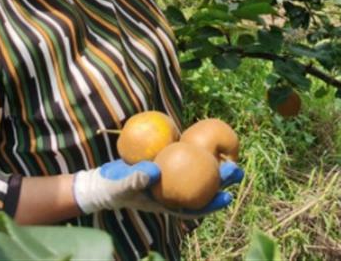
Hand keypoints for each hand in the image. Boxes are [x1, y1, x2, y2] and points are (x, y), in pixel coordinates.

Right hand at [71, 158, 243, 218]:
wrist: (104, 180)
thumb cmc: (113, 188)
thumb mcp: (122, 185)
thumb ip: (136, 179)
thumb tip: (156, 170)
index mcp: (168, 203)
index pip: (195, 207)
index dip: (212, 204)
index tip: (228, 197)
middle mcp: (174, 191)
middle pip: (201, 186)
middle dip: (221, 180)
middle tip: (236, 168)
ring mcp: (171, 176)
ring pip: (197, 168)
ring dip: (213, 161)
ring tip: (229, 151)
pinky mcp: (166, 161)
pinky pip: (183, 153)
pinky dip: (192, 147)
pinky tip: (203, 134)